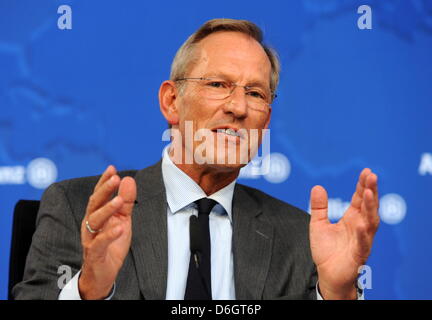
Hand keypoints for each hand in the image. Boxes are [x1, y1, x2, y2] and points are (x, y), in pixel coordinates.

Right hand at [78, 165, 136, 299]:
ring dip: (107, 209)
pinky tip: (120, 227)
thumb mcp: (122, 220)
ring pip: (95, 221)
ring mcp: (91, 238)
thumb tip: (128, 179)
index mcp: (96, 214)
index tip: (112, 168)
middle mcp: (90, 224)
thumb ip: (126, 202)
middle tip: (115, 178)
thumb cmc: (112, 244)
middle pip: (95, 204)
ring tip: (119, 200)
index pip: (99, 195)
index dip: (104, 181)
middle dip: (104, 190)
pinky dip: (110, 234)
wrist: (104, 273)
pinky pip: (100, 242)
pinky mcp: (94, 253)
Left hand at [309, 168, 378, 299]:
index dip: (363, 185)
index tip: (366, 171)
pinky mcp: (358, 254)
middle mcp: (360, 226)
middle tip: (372, 176)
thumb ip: (319, 207)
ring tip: (368, 192)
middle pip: (368, 206)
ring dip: (370, 207)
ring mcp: (362, 240)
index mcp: (352, 218)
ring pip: (370, 222)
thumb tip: (317, 186)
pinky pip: (362, 243)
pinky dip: (362, 234)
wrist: (328, 274)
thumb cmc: (327, 250)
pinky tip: (359, 224)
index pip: (359, 198)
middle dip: (370, 191)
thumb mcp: (318, 224)